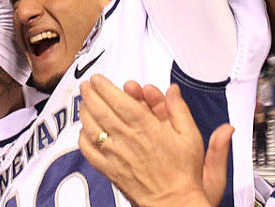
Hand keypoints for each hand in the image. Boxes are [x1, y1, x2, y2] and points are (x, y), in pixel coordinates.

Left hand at [78, 76, 230, 206]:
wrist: (175, 204)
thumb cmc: (184, 173)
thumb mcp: (191, 137)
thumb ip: (179, 110)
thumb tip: (173, 90)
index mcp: (146, 128)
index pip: (119, 101)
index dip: (105, 87)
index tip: (98, 79)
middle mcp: (128, 139)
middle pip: (101, 110)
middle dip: (90, 94)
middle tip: (87, 85)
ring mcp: (115, 155)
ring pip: (92, 127)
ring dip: (84, 110)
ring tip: (84, 101)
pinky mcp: (109, 169)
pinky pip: (89, 150)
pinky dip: (83, 137)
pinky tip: (85, 129)